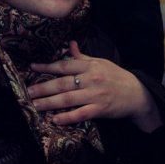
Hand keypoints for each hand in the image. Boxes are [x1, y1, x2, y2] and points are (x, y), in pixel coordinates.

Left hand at [27, 41, 161, 131]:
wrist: (137, 93)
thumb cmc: (116, 77)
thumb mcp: (100, 63)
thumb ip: (82, 57)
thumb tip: (70, 44)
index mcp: (90, 66)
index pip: (65, 65)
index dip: (47, 66)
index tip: (32, 67)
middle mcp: (91, 79)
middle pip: (62, 83)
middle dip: (43, 87)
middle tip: (28, 92)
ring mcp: (95, 95)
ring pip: (68, 99)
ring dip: (50, 103)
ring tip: (35, 105)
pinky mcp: (100, 110)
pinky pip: (80, 114)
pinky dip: (67, 117)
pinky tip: (55, 119)